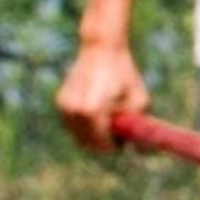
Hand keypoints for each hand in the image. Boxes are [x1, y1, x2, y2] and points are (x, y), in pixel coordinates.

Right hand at [54, 35, 149, 151]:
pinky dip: (83, 123)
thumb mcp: (139, 100)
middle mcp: (75, 111)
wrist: (101, 48)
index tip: (124, 137)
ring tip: (106, 112)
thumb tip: (139, 151)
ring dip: (92, 132)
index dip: (115, 145)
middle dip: (102, 141)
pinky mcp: (61, 103)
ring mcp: (65, 107)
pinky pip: (73, 125)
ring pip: (79, 136)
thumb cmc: (124, 74)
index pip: (102, 146)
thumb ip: (138, 127)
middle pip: (88, 144)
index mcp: (93, 112)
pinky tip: (95, 106)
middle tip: (115, 128)